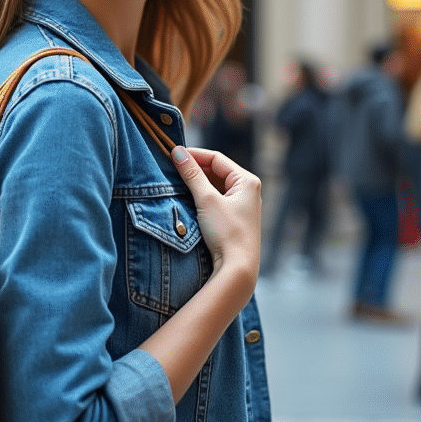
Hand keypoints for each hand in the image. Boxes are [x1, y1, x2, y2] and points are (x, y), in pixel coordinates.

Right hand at [170, 145, 262, 283]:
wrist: (237, 269)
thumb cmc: (227, 233)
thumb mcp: (206, 200)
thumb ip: (192, 174)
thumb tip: (177, 152)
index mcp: (247, 181)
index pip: (217, 158)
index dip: (194, 155)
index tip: (172, 155)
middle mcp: (248, 191)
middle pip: (217, 171)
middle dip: (195, 169)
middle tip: (172, 168)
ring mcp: (242, 206)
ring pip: (215, 185)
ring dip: (197, 183)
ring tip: (177, 182)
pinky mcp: (235, 219)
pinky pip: (216, 199)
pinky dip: (202, 196)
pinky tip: (188, 199)